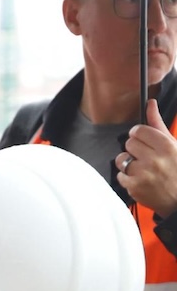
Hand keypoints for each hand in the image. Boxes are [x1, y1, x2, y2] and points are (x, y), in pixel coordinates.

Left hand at [117, 99, 176, 217]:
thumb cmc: (176, 169)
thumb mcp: (173, 145)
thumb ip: (158, 124)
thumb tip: (150, 103)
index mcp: (166, 146)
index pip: (138, 130)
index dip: (139, 134)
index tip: (142, 139)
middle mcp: (154, 159)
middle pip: (128, 143)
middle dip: (134, 149)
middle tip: (145, 156)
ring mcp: (143, 174)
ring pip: (121, 159)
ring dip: (128, 163)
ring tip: (143, 169)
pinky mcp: (134, 186)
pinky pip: (120, 175)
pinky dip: (127, 177)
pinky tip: (140, 179)